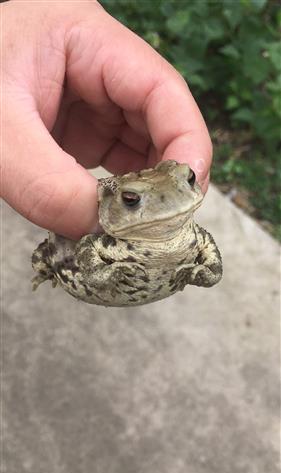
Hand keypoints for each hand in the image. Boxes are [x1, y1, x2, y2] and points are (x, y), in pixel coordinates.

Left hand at [1, 0, 211, 238]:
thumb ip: (48, 184)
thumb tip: (105, 230)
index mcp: (87, 41)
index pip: (162, 90)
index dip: (187, 143)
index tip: (187, 196)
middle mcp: (101, 72)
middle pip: (161, 124)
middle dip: (167, 178)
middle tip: (159, 228)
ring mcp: (93, 104)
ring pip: (144, 151)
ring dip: (144, 193)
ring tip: (134, 230)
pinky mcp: (81, 133)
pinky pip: (117, 167)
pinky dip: (120, 199)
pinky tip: (112, 221)